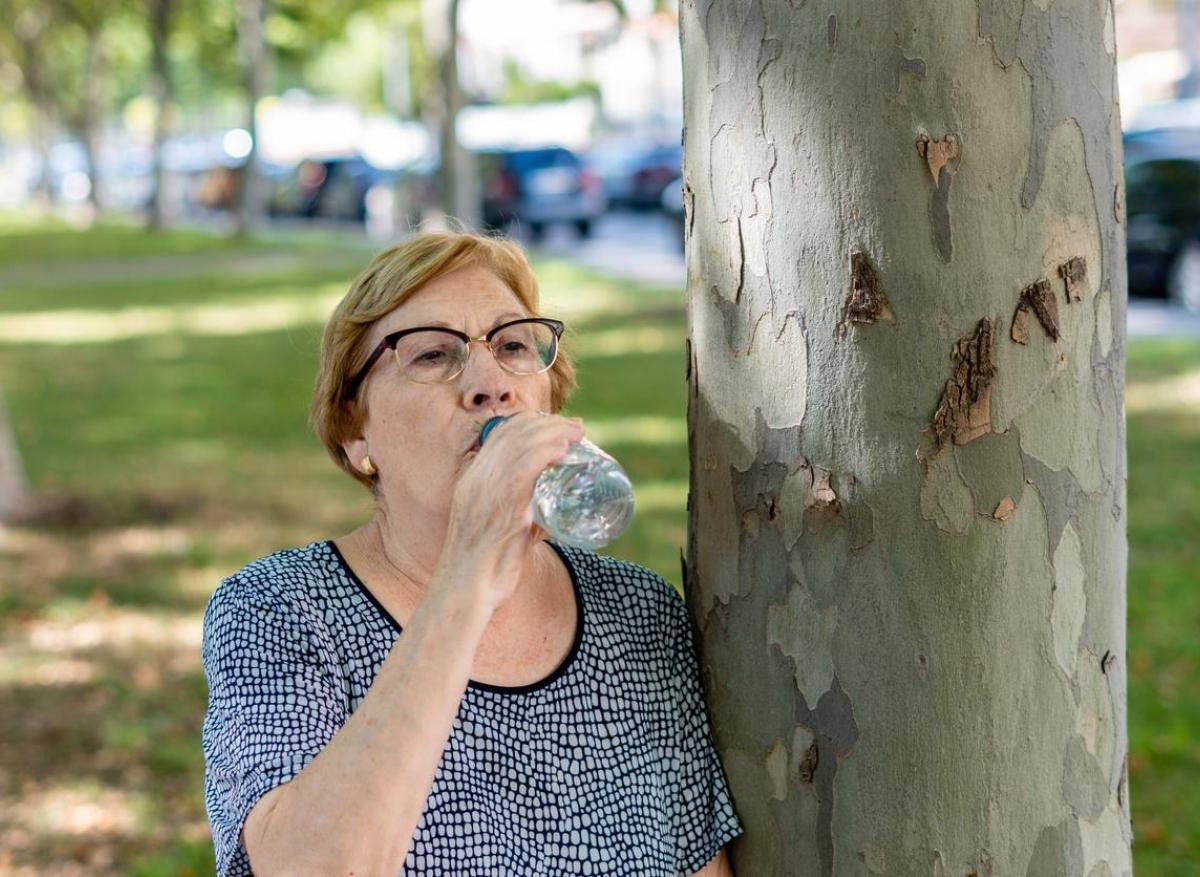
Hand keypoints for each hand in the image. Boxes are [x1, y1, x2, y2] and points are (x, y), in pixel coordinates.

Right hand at [433, 412, 583, 613]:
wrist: (464, 592)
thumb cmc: (484, 567)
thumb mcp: (494, 529)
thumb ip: (518, 516)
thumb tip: (548, 515)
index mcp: (471, 481)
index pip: (500, 435)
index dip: (532, 422)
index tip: (558, 425)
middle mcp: (476, 481)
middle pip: (513, 435)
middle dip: (550, 424)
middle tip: (578, 428)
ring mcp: (487, 494)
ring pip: (521, 447)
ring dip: (554, 433)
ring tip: (577, 433)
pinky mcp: (502, 512)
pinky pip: (523, 473)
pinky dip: (544, 455)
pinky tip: (561, 449)